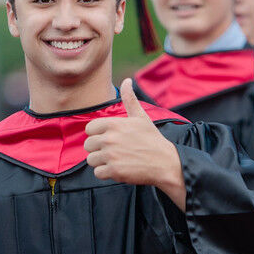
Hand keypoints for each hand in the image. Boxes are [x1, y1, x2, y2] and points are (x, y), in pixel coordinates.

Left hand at [84, 80, 184, 208]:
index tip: (109, 139)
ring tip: (117, 160)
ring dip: (101, 162)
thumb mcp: (141, 117)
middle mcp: (109, 139)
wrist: (165, 163)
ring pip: (91, 160)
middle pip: (88, 145)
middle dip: (98, 149)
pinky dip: (106, 174)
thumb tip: (127, 80)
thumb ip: (129, 99)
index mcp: (113, 124)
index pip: (89, 129)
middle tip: (115, 151)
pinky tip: (118, 169)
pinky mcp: (113, 171)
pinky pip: (97, 173)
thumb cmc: (152, 139)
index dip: (97, 135)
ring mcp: (111, 155)